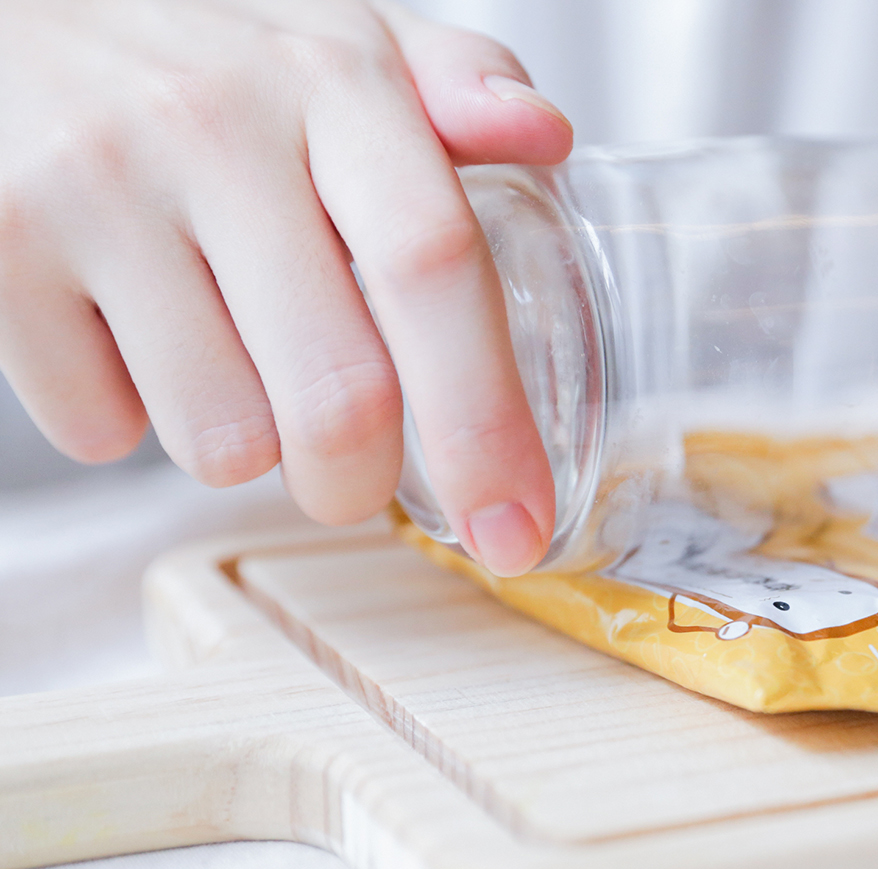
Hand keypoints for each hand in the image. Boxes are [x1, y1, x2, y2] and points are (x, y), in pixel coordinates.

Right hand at [0, 0, 571, 574]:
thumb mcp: (336, 39)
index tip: (518, 527)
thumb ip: (453, 80)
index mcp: (332, 78)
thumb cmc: (201, 53)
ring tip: (226, 361)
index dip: (487, 422)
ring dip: (245, 447)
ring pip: (222, 440)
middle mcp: (213, 126)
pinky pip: (101, 429)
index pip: (433, 266)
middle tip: (351, 477)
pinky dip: (131, 419)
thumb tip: (544, 135)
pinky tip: (130, 337)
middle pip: (339, 395)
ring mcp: (94, 187)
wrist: (6, 11)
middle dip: (360, 483)